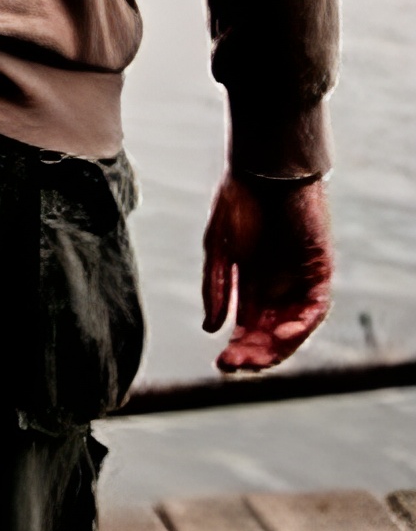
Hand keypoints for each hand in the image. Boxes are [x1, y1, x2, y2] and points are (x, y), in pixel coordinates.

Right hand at [202, 172, 332, 371]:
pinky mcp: (319, 270)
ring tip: (257, 356)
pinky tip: (281, 335)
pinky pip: (315, 308)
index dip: (238, 350)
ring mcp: (300, 281)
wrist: (264, 167)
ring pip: (294, 330)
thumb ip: (217, 287)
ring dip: (277, 348)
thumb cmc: (239, 200)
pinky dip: (301, 326)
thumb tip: (211, 329)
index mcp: (252, 287)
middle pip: (271, 337)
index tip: (221, 363)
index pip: (249, 331)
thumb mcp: (218, 248)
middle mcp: (278, 289)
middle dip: (254, 355)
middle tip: (235, 364)